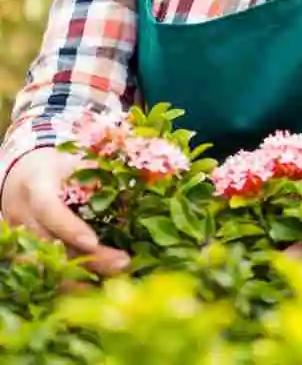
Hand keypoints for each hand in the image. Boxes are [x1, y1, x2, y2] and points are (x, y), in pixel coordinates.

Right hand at [0, 149, 129, 275]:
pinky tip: (98, 284)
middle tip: (122, 263)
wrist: (21, 177)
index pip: (48, 210)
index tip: (93, 242)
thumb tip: (139, 179)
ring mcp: (23, 241)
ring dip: (82, 277)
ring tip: (116, 278)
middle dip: (87, 260)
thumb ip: (99, 170)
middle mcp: (25, 218)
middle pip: (52, 247)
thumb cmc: (56, 165)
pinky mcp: (28, 256)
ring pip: (49, 268)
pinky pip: (49, 275)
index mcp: (36, 188)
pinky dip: (72, 282)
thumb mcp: (73, 159)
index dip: (69, 228)